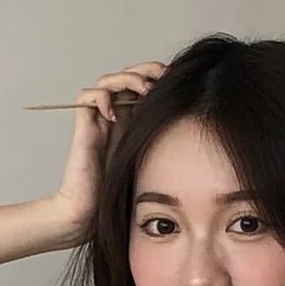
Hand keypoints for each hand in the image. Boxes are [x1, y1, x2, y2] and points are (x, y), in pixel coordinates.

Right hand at [46, 63, 165, 240]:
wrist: (90, 215)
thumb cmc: (120, 197)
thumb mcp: (155, 164)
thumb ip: (169, 145)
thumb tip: (200, 130)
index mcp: (134, 122)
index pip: (144, 84)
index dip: (159, 76)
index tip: (178, 82)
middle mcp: (116, 117)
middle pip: (127, 75)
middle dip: (146, 70)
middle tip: (163, 77)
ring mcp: (99, 121)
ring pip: (108, 80)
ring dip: (127, 79)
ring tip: (142, 91)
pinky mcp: (84, 128)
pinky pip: (87, 96)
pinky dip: (101, 97)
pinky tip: (114, 115)